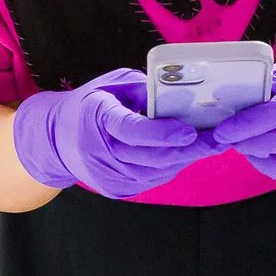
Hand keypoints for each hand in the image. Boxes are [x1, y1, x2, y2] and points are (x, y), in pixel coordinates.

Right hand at [10, 67, 208, 198]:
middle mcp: (99, 151)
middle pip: (150, 156)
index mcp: (96, 118)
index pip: (131, 129)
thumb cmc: (91, 105)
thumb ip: (144, 89)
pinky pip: (152, 180)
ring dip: (186, 159)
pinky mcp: (116, 189)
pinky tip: (186, 155)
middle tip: (219, 140)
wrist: (56, 140)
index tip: (190, 131)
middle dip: (189, 150)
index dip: (162, 133)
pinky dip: (172, 167)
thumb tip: (182, 95)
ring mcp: (107, 175)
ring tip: (211, 145)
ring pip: (156, 171)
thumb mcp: (113, 85)